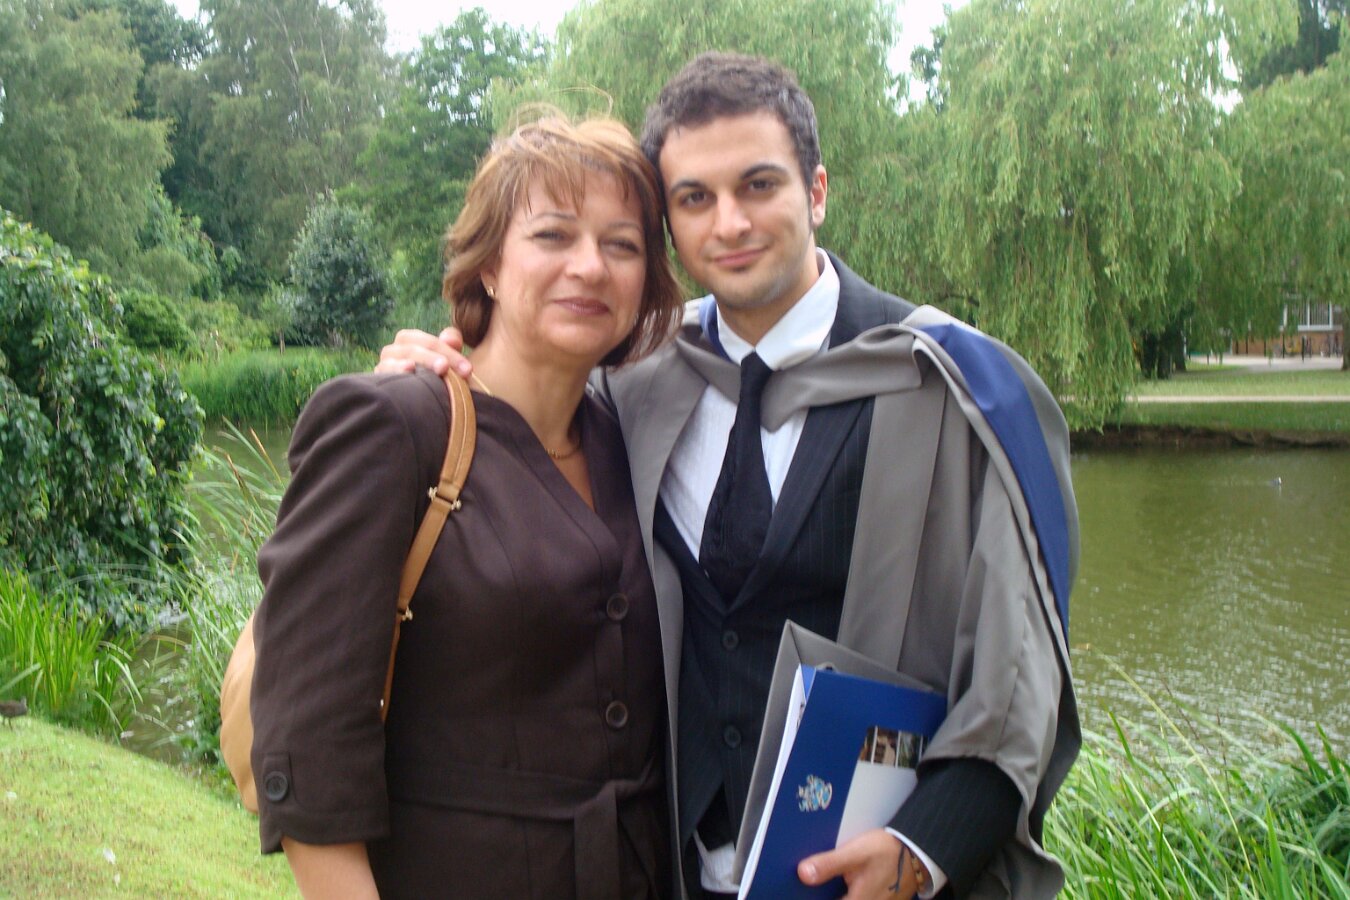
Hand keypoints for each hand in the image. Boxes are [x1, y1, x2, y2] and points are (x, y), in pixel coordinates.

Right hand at [375, 327, 470, 377]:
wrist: (423, 404)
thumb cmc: (438, 378)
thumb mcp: (449, 361)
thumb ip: (452, 346)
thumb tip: (452, 339)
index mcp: (410, 340)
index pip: (428, 341)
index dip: (449, 352)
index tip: (468, 369)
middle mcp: (394, 350)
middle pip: (412, 349)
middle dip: (431, 358)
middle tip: (446, 368)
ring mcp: (384, 365)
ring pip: (394, 360)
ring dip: (409, 364)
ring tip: (418, 368)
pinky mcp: (377, 381)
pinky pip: (383, 375)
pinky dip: (394, 372)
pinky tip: (406, 372)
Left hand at [798, 828, 923, 899]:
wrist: (916, 852)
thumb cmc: (887, 852)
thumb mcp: (856, 853)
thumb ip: (829, 865)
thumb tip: (802, 874)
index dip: (809, 896)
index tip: (796, 890)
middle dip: (821, 892)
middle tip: (806, 879)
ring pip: (843, 898)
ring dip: (833, 890)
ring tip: (819, 878)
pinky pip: (853, 897)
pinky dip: (844, 890)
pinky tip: (839, 879)